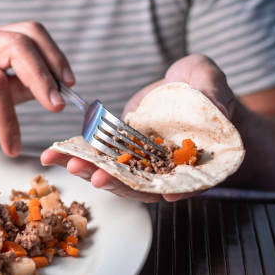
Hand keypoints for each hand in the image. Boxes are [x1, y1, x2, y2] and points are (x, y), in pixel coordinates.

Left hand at [41, 54, 235, 201]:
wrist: (185, 88)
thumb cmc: (204, 87)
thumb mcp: (212, 82)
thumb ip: (215, 93)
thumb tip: (218, 106)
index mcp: (191, 160)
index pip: (185, 180)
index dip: (175, 188)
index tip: (162, 193)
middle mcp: (161, 168)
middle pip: (140, 183)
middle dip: (117, 182)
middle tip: (96, 177)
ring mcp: (137, 159)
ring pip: (113, 173)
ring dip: (90, 171)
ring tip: (67, 165)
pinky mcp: (118, 147)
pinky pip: (97, 155)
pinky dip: (77, 155)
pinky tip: (55, 154)